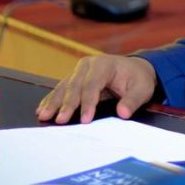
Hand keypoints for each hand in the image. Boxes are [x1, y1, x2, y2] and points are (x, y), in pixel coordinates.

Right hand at [35, 55, 157, 123]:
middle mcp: (88, 65)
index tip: (85, 120)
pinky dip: (51, 100)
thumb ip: (133, 100)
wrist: (135, 69)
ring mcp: (79, 71)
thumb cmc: (138, 79)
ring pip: (64, 87)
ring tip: (44, 116)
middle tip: (60, 121)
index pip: (93, 84)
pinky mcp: (74, 79)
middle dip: (67, 104)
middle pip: (75, 85)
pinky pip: (61, 89)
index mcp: (105, 64)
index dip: (88, 102)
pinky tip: (42, 110)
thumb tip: (123, 113)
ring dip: (54, 102)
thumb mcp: (143, 89)